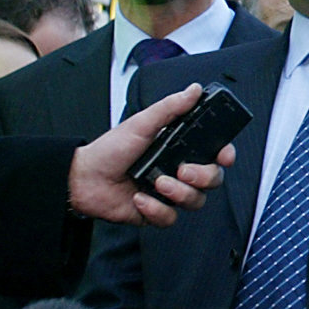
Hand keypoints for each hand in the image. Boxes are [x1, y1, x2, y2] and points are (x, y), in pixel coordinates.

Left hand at [68, 85, 234, 227]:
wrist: (84, 179)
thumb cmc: (110, 150)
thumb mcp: (142, 123)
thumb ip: (171, 107)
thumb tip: (194, 90)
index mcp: (179, 149)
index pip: (215, 154)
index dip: (225, 156)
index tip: (224, 156)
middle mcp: (177, 172)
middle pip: (212, 180)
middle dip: (203, 177)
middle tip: (183, 170)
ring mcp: (168, 193)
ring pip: (196, 201)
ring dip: (179, 193)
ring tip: (157, 183)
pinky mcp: (156, 213)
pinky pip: (171, 217)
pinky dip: (156, 209)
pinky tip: (140, 198)